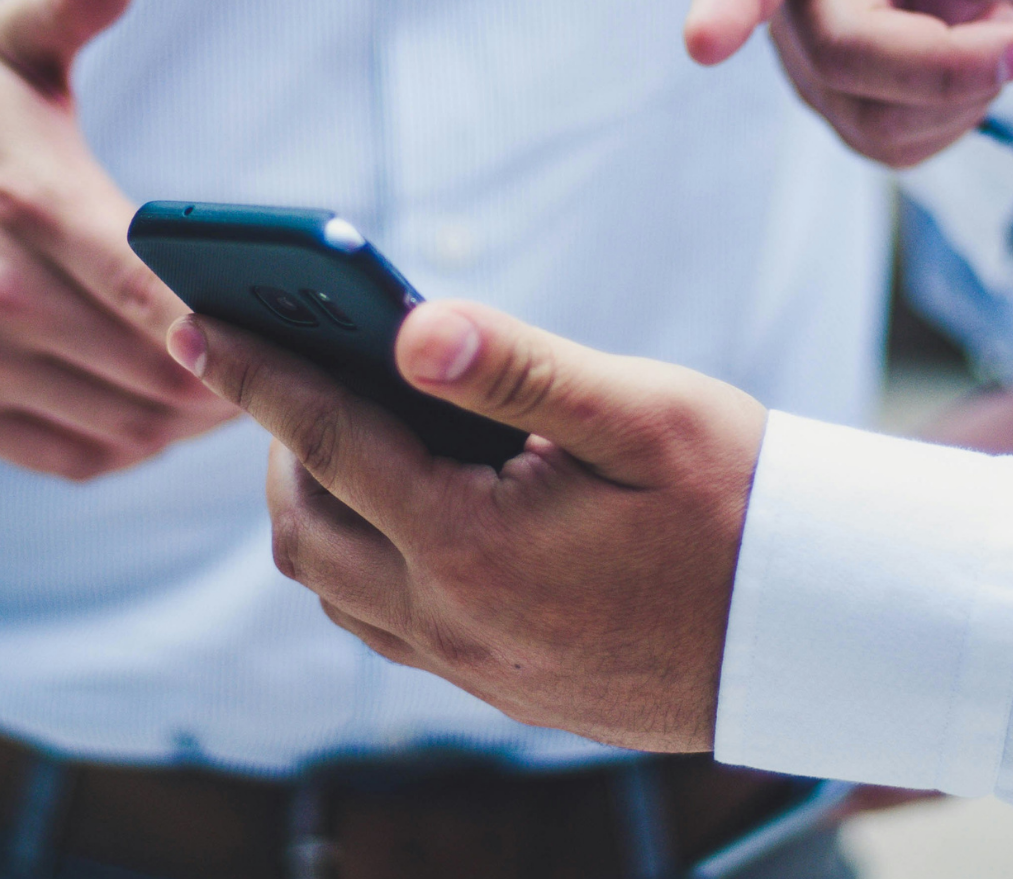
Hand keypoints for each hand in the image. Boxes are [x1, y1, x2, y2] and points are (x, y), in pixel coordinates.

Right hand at [0, 0, 235, 480]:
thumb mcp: (8, 39)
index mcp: (28, 201)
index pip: (145, 287)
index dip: (220, 328)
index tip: (282, 337)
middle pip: (146, 371)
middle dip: (229, 380)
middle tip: (288, 371)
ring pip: (116, 425)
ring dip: (187, 424)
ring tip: (241, 397)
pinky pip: (67, 457)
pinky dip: (129, 449)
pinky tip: (164, 422)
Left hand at [167, 300, 765, 751]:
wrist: (821, 630)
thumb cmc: (743, 502)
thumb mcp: (642, 413)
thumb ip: (518, 366)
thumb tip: (409, 325)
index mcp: (475, 545)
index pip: (326, 442)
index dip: (253, 375)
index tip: (191, 322)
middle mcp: (454, 621)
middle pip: (305, 528)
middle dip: (276, 443)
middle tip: (288, 369)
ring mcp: (473, 667)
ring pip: (335, 587)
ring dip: (315, 506)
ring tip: (338, 431)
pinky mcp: (500, 689)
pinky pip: (384, 624)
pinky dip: (362, 559)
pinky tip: (402, 507)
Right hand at [684, 0, 1012, 166]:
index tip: (704, 41)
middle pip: (843, 55)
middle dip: (944, 65)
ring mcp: (814, 64)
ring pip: (877, 117)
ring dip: (965, 88)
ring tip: (994, 23)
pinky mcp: (847, 115)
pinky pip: (902, 145)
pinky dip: (962, 112)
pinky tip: (970, 60)